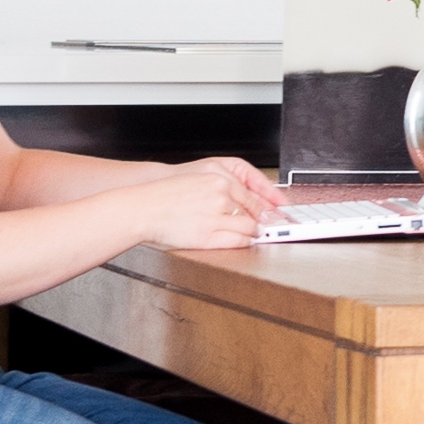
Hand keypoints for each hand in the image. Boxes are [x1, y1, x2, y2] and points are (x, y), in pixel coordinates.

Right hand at [137, 159, 282, 249]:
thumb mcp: (198, 182)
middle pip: (256, 212)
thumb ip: (222, 190)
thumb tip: (246, 203)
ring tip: (257, 234)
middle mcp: (220, 196)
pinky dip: (246, 243)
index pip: (254, 196)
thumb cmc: (167, 196)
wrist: (144, 209)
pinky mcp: (209, 236)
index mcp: (219, 180)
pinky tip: (245, 241)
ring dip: (256, 232)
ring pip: (250, 227)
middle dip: (266, 221)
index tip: (278, 213)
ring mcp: (215, 217)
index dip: (269, 207)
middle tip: (274, 226)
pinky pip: (238, 241)